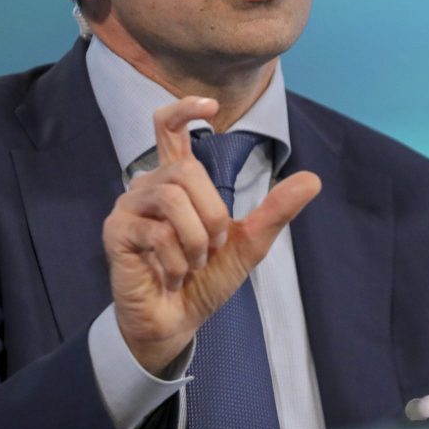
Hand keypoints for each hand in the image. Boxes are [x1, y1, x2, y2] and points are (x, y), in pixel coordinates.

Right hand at [102, 96, 321, 375]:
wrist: (176, 323)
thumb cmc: (205, 280)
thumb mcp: (248, 243)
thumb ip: (275, 211)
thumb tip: (313, 179)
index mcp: (177, 181)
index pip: (168, 128)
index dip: (184, 109)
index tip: (211, 106)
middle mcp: (149, 186)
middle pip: (186, 172)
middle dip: (211, 215)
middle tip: (211, 248)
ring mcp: (128, 208)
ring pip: (172, 199)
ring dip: (196, 239)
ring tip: (192, 263)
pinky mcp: (116, 233)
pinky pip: (157, 234)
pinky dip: (177, 262)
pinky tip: (173, 276)